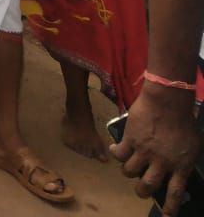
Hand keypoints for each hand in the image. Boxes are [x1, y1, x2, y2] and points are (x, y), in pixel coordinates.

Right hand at [112, 87, 201, 214]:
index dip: (170, 207)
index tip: (167, 215)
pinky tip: (115, 149)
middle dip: (142, 191)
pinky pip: (119, 154)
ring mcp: (144, 152)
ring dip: (129, 172)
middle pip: (147, 186)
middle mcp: (161, 163)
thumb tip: (177, 169)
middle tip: (141, 189)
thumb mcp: (192, 146)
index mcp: (180, 166)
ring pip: (129, 172)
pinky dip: (116, 153)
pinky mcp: (130, 139)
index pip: (174, 193)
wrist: (168, 101)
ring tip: (130, 166)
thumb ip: (183, 160)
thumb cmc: (184, 121)